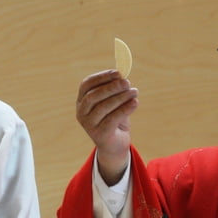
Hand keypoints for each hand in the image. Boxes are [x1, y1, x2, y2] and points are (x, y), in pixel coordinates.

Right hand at [75, 70, 137, 184]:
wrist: (116, 144)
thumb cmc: (114, 118)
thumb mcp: (114, 101)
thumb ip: (116, 89)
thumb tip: (123, 75)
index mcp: (82, 101)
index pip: (86, 85)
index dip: (101, 77)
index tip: (117, 72)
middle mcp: (81, 113)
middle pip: (93, 96)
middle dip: (111, 87)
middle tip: (127, 83)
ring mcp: (88, 125)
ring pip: (103, 107)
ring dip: (120, 97)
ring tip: (134, 92)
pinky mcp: (99, 135)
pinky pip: (112, 119)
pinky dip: (125, 109)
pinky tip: (135, 103)